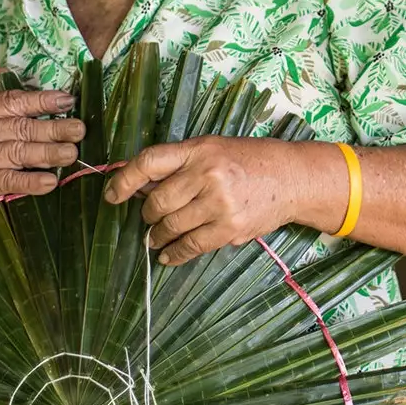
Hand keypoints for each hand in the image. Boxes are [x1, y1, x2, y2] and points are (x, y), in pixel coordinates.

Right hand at [0, 89, 84, 207]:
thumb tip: (33, 105)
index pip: (14, 102)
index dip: (44, 101)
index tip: (68, 101)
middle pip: (23, 127)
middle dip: (56, 128)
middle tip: (81, 130)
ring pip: (20, 152)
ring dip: (50, 153)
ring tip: (73, 154)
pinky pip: (7, 182)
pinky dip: (30, 182)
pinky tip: (50, 182)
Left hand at [102, 137, 334, 264]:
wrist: (293, 177)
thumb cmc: (250, 160)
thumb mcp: (214, 149)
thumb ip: (180, 165)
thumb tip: (140, 186)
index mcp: (200, 150)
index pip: (149, 162)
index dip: (124, 180)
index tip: (112, 195)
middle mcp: (208, 174)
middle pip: (157, 202)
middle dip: (148, 214)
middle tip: (150, 218)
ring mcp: (220, 203)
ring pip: (171, 226)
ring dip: (157, 236)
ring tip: (157, 237)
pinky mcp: (230, 228)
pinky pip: (191, 246)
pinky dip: (175, 254)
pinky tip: (169, 255)